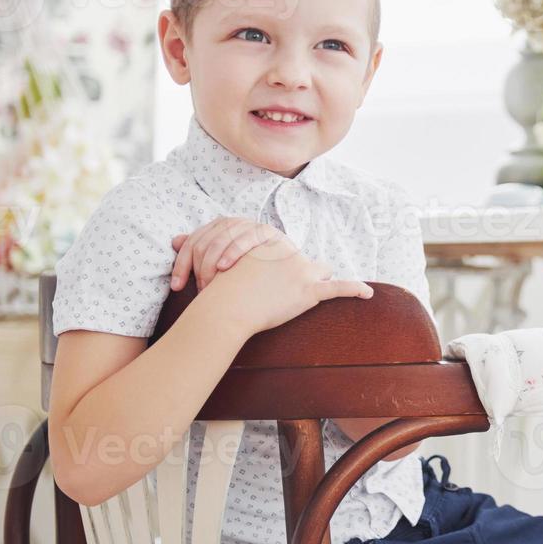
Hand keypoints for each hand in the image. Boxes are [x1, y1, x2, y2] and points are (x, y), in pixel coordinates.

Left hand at [171, 217, 287, 291]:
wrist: (286, 275)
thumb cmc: (251, 273)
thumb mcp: (223, 264)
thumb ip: (201, 251)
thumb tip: (174, 240)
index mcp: (220, 227)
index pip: (193, 242)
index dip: (181, 264)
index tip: (177, 287)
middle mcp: (233, 223)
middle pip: (204, 241)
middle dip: (197, 268)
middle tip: (200, 291)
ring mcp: (250, 225)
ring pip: (220, 238)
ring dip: (211, 263)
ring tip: (209, 284)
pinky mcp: (267, 231)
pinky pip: (245, 237)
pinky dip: (233, 251)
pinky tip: (224, 267)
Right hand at [199, 232, 372, 336]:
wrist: (224, 304)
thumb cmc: (212, 285)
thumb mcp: (207, 258)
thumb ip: (197, 247)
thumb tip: (174, 239)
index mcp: (266, 242)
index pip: (274, 245)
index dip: (272, 259)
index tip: (269, 268)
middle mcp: (287, 251)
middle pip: (299, 257)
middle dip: (299, 267)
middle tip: (292, 279)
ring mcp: (300, 270)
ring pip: (319, 269)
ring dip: (325, 275)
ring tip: (340, 281)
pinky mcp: (309, 292)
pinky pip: (337, 288)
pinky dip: (354, 289)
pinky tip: (369, 293)